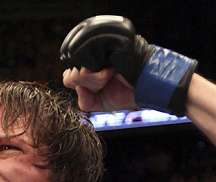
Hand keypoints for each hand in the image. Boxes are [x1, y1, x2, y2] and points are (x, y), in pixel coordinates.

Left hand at [60, 16, 196, 115]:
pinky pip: (85, 67)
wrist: (147, 86)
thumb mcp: (100, 102)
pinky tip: (111, 71)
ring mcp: (95, 48)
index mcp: (89, 65)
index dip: (80, 87)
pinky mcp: (101, 45)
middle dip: (89, 87)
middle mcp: (89, 55)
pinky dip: (97, 77)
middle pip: (70, 75)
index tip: (100, 89)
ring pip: (77, 72)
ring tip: (111, 75)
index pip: (69, 76)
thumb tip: (72, 83)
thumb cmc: (127, 92)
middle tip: (108, 81)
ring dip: (95, 81)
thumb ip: (84, 99)